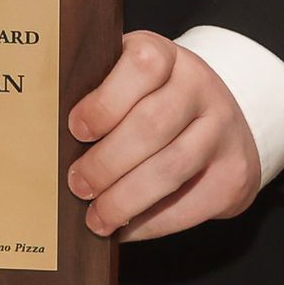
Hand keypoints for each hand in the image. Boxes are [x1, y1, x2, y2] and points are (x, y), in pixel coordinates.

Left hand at [64, 31, 260, 242]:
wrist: (223, 118)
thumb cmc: (154, 100)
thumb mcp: (131, 80)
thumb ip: (100, 94)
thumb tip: (50, 141)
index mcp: (168, 55)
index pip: (142, 66)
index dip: (106, 100)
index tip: (75, 129)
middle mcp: (200, 86)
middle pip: (153, 124)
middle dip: (108, 162)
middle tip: (78, 185)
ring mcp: (223, 130)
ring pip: (171, 169)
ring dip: (126, 200)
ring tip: (97, 218)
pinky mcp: (233, 174)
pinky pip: (188, 206)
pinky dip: (149, 223)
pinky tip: (124, 229)